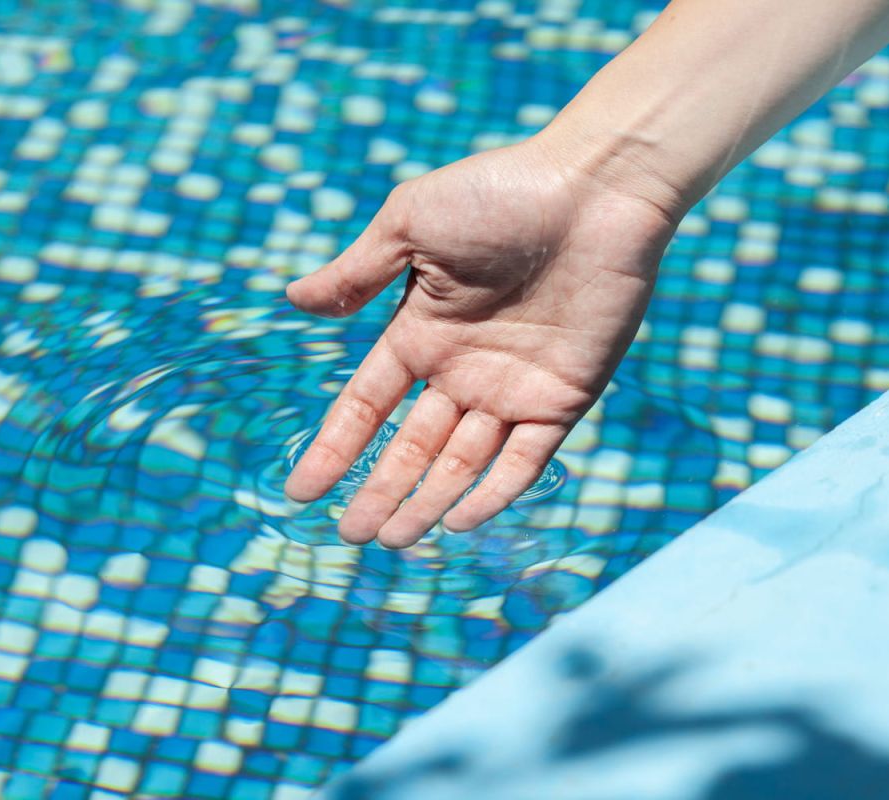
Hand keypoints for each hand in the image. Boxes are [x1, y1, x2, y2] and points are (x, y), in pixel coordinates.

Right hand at [284, 136, 678, 547]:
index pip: (367, 406)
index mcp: (421, 333)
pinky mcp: (563, 397)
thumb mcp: (411, 225)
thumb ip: (357, 271)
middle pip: (411, 447)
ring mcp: (512, 388)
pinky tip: (459, 520)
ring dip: (428, 502)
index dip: (334, 448)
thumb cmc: (499, 193)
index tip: (302, 490)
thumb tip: (293, 300)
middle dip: (380, 490)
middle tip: (350, 536)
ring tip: (395, 540)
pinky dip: (494, 491)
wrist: (595, 187)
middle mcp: (462, 370)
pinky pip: (525, 458)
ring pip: (462, 463)